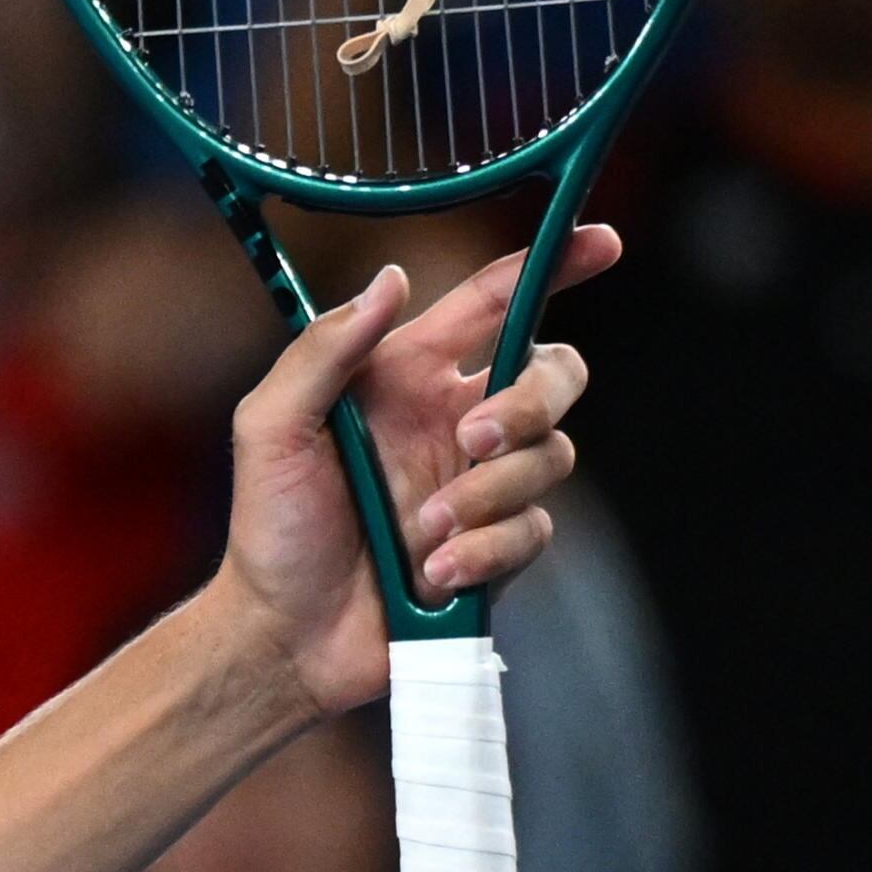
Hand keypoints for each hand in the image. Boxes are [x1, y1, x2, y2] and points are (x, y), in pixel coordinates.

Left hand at [209, 231, 614, 713]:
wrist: (283, 629)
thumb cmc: (270, 523)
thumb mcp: (271, 425)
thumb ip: (326, 349)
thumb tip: (389, 280)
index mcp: (404, 374)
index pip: (492, 305)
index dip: (549, 267)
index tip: (601, 241)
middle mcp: (453, 418)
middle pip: (554, 373)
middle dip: (532, 401)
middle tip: (474, 437)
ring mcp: (482, 482)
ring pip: (552, 456)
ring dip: (488, 494)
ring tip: (422, 531)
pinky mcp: (498, 544)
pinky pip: (534, 529)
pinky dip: (485, 550)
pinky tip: (432, 572)